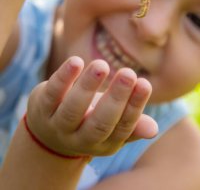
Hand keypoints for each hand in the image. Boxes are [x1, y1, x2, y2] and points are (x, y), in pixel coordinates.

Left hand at [26, 57, 157, 157]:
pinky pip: (52, 93)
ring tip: (102, 65)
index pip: (122, 127)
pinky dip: (64, 78)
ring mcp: (58, 125)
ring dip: (88, 87)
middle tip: (128, 73)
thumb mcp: (111, 126)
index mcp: (103, 142)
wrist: (47, 133)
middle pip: (99, 123)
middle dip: (115, 98)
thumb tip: (153, 129)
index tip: (145, 84)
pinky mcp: (41, 107)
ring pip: (73, 109)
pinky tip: (76, 61)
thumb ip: (131, 124)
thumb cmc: (89, 121)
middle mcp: (80, 138)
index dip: (134, 106)